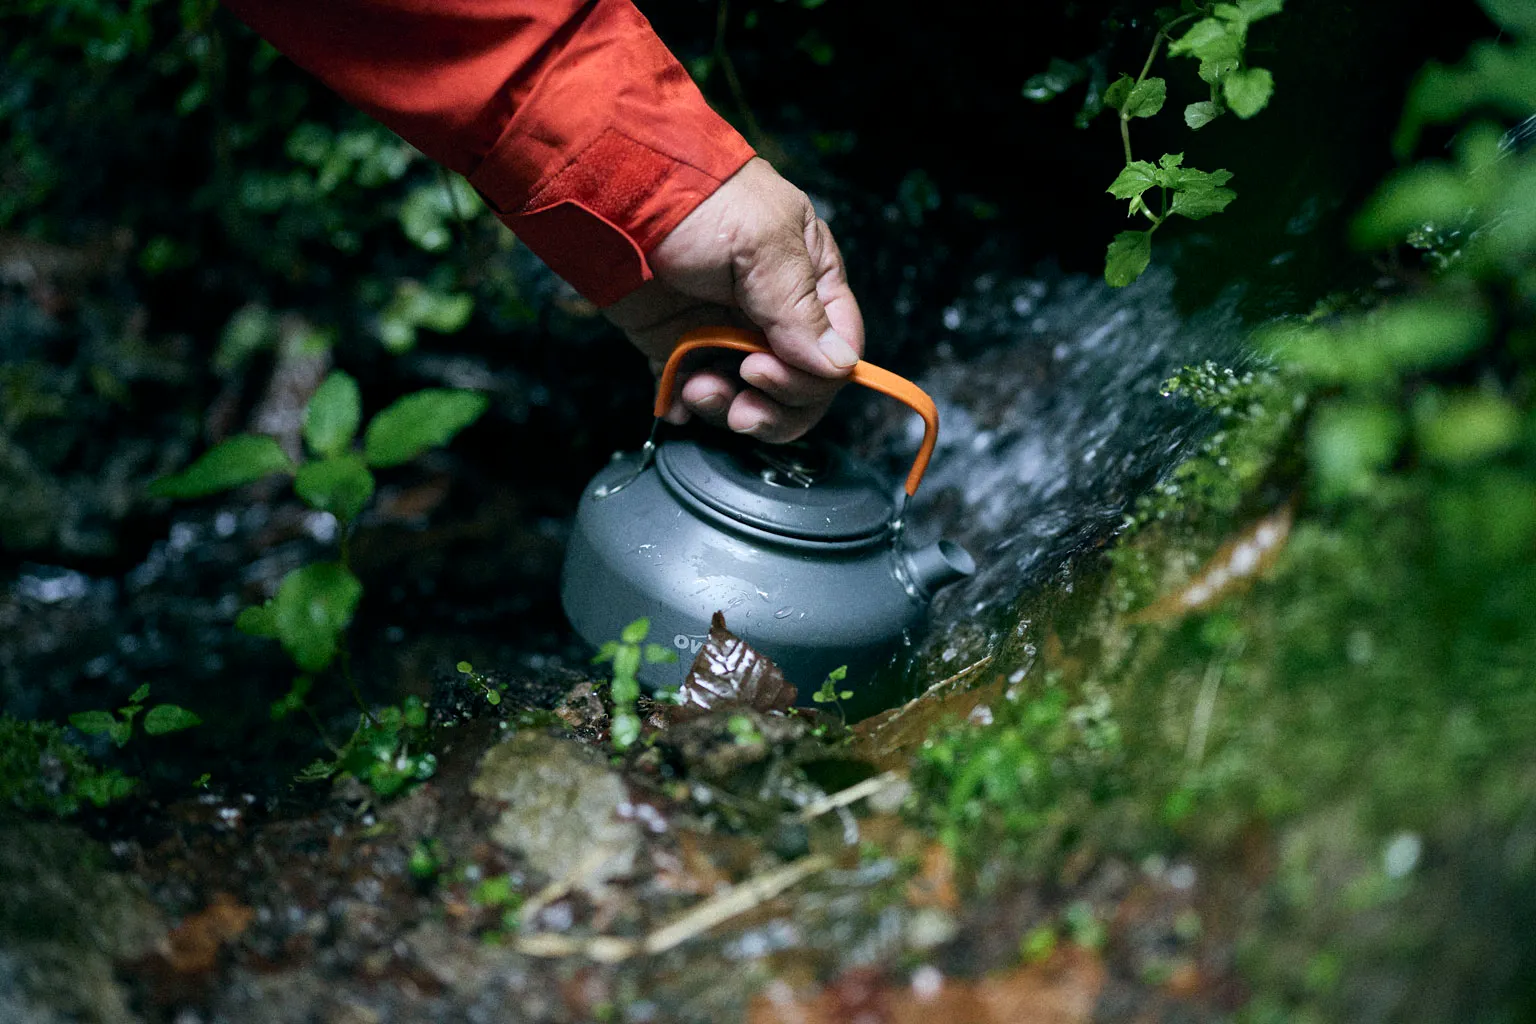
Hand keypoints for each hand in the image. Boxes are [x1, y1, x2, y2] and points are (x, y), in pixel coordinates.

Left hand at [601, 157, 863, 442]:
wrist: (615, 193)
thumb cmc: (698, 200)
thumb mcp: (763, 244)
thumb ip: (800, 309)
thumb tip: (838, 365)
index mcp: (810, 279)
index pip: (836, 350)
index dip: (812, 379)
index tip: (766, 374)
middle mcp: (774, 313)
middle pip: (800, 386)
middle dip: (774, 407)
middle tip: (741, 400)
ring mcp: (726, 331)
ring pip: (749, 398)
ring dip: (728, 408)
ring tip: (698, 390)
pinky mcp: (681, 344)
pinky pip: (694, 391)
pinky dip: (687, 405)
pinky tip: (677, 398)